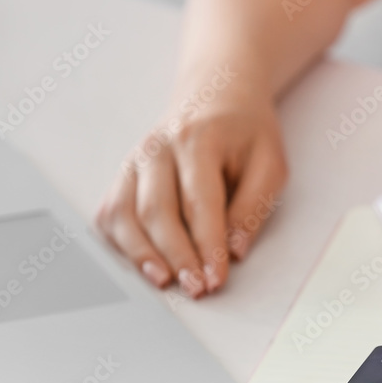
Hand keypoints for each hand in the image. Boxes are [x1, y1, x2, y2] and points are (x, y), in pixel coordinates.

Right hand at [97, 78, 285, 297]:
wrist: (216, 93)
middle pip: (156, 211)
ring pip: (124, 214)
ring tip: (165, 282)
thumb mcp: (270, 164)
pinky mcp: (124, 175)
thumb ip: (254, 207)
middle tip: (197, 288)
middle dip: (177, 256)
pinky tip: (143, 264)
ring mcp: (134, 161)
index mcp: (197, 139)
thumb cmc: (247, 133)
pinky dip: (121, 243)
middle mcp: (157, 148)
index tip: (216, 279)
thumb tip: (234, 251)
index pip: (199, 202)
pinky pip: (111, 214)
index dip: (207, 246)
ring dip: (142, 255)